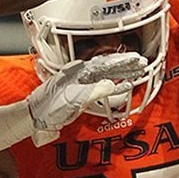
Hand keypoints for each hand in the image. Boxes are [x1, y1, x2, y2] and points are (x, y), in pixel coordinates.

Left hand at [29, 53, 146, 131]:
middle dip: (126, 64)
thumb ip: (92, 91)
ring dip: (122, 73)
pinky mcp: (81, 94)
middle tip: (142, 63)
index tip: (137, 60)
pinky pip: (103, 86)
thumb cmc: (49, 107)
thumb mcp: (73, 98)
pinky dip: (115, 86)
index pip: (106, 63)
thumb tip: (109, 84)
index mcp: (79, 71)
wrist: (36, 117)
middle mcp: (81, 74)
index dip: (123, 62)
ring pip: (107, 74)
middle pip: (108, 66)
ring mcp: (81, 83)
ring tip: (137, 72)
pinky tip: (122, 87)